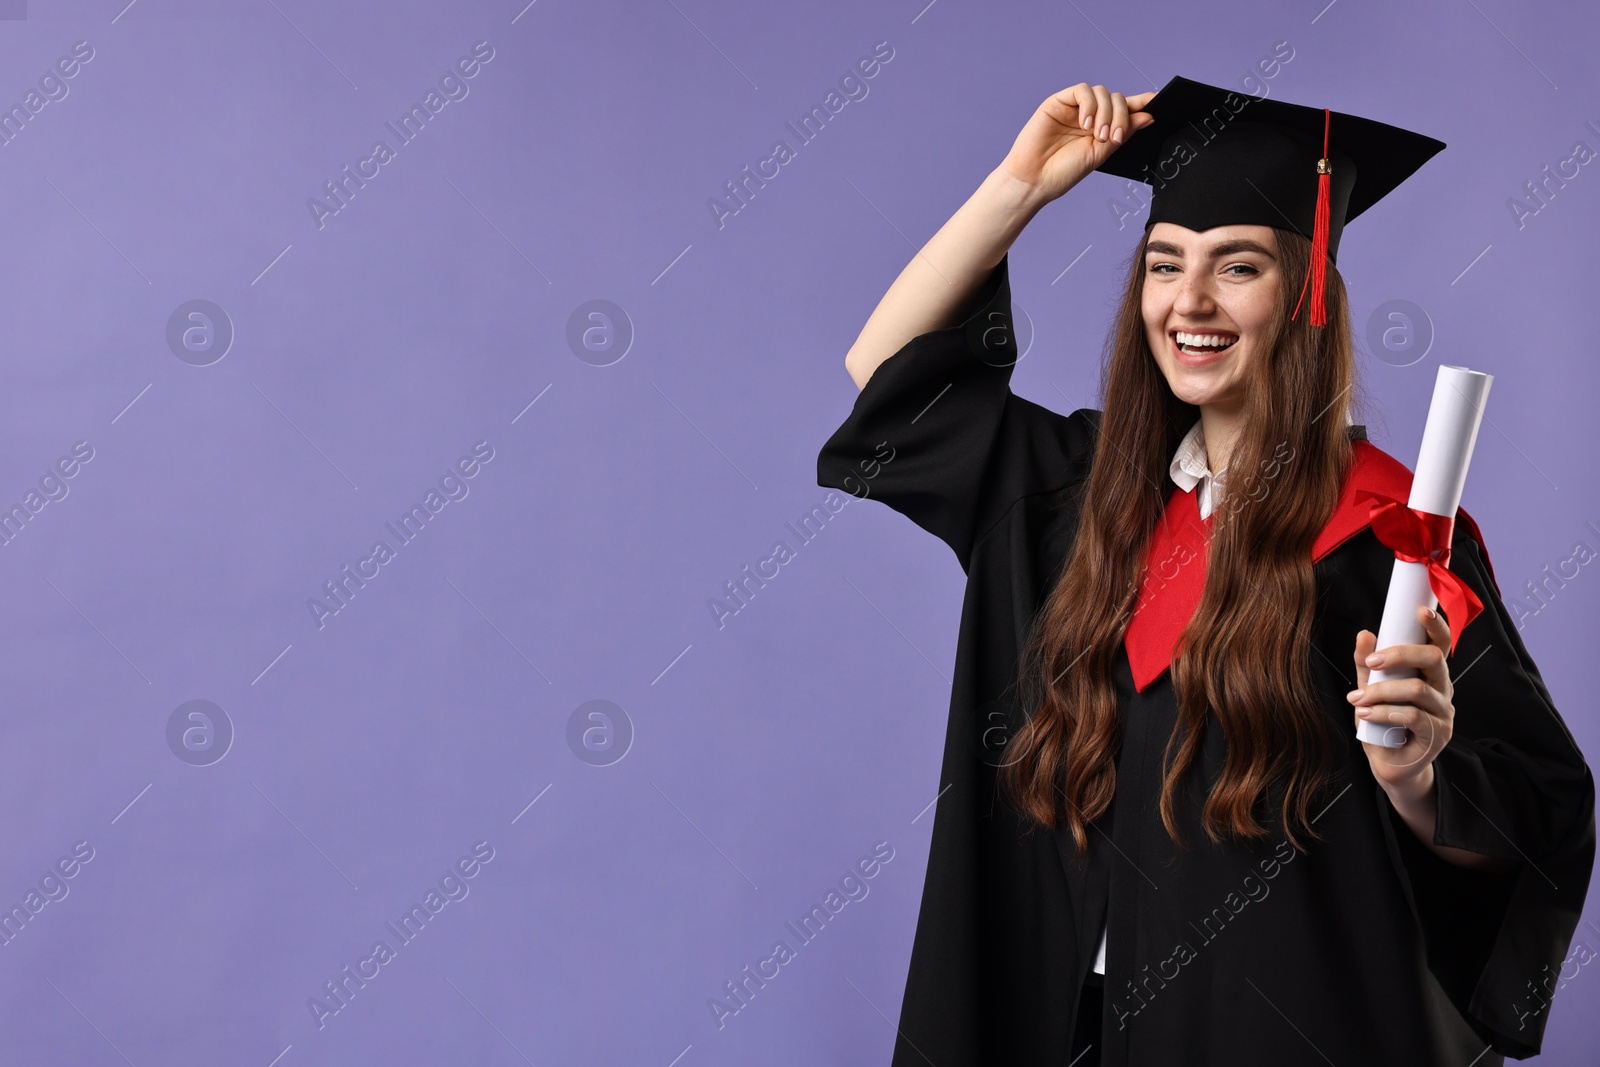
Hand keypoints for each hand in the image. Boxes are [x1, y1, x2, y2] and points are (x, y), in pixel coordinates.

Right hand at [998, 83, 1156, 204]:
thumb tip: (1148, 116)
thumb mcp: (1101, 154)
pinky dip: (1089, 105)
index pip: (1125, 109)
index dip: (1141, 102)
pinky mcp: (1058, 102)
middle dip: (1121, 116)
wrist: (1035, 180)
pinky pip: (1082, 90)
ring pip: (1102, 93)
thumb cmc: (1064, 171)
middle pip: (1117, 99)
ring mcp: (1074, 108)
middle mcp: (1089, 115)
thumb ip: (1123, 133)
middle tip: (1113, 138)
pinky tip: (1085, 124)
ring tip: (1097, 135)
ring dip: (1106, 113)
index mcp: (1101, 127)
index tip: (1158, 100)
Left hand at [1349, 605, 1455, 796]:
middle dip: (1399, 655)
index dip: (1435, 626)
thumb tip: (1365, 634)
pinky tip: (1366, 715)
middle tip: (1371, 663)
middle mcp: (1442, 689)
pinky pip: (1413, 717)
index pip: (1440, 644)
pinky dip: (1384, 713)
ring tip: (1357, 699)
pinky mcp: (1438, 735)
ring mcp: (1444, 713)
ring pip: (1418, 690)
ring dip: (1382, 692)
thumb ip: (1367, 664)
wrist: (1389, 763)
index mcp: (1430, 673)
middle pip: (1433, 659)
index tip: (1420, 610)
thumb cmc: (1382, 723)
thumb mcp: (1369, 689)